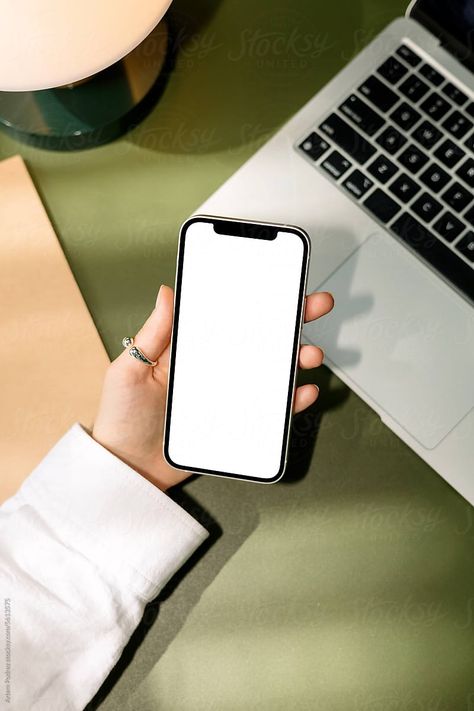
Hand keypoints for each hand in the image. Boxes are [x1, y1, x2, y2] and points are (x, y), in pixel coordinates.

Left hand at [92, 285, 333, 490]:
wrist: (128, 468)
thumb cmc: (122, 418)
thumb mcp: (130, 371)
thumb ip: (152, 335)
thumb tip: (166, 293)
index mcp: (190, 349)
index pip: (228, 318)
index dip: (255, 300)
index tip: (280, 283)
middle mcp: (214, 368)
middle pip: (259, 339)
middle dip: (291, 320)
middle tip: (315, 305)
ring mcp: (228, 394)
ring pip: (271, 371)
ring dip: (296, 358)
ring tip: (309, 354)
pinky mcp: (237, 422)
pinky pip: (271, 410)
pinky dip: (291, 401)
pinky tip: (303, 392)